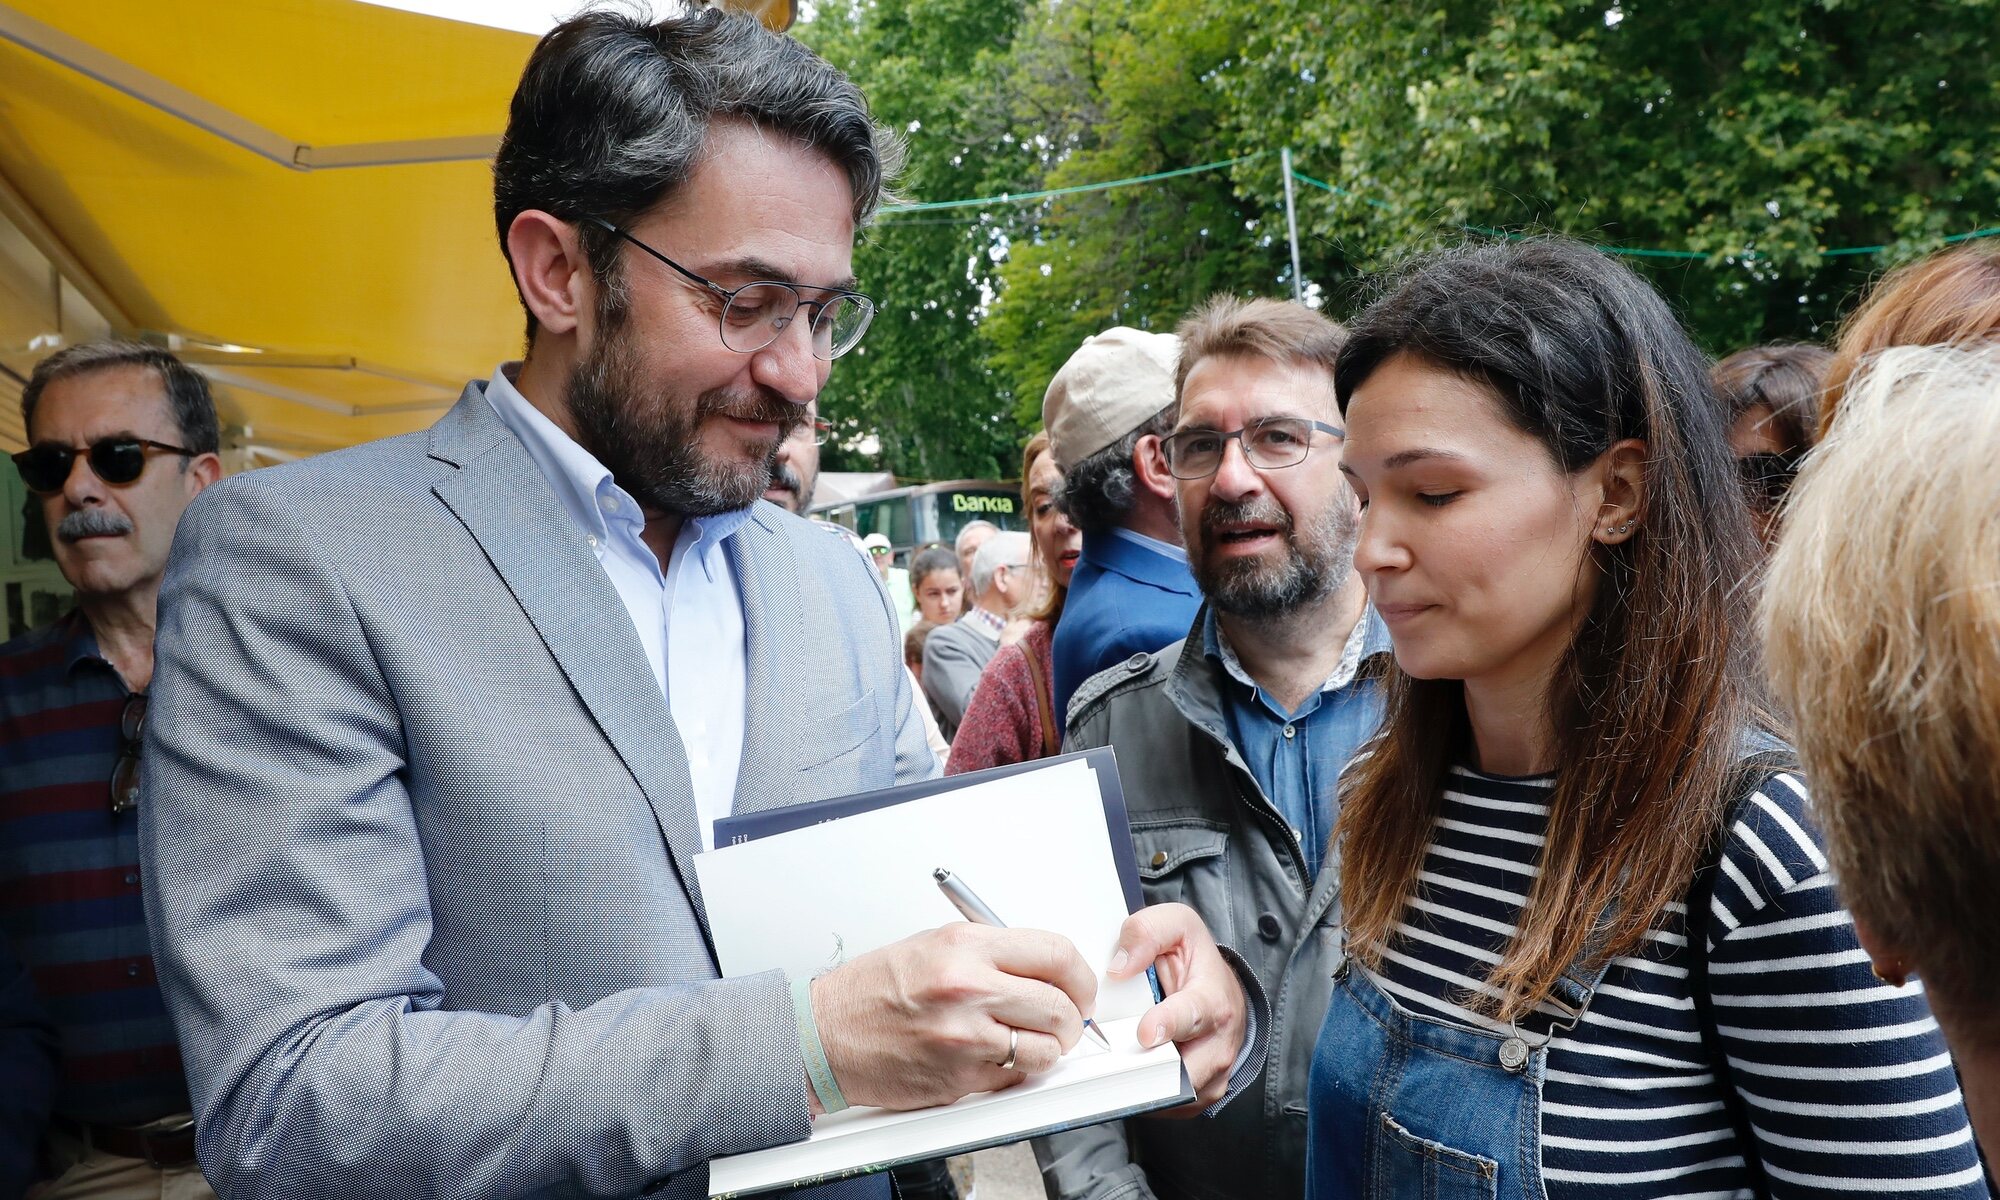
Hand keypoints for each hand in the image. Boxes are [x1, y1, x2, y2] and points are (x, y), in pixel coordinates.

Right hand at [812, 923, 1098, 1110]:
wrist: (824, 1034)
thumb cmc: (873, 990)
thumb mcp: (934, 944)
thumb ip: (992, 953)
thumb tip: (1045, 968)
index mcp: (965, 946)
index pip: (1056, 954)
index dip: (1080, 975)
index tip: (1080, 987)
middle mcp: (968, 988)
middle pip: (1061, 1005)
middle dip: (1072, 1017)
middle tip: (1064, 1020)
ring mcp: (965, 1037)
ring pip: (1046, 1049)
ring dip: (1048, 1050)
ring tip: (1030, 1041)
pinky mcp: (959, 1078)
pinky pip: (1014, 1078)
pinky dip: (1015, 1072)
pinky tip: (996, 1058)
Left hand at [1110, 902, 1246, 1113]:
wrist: (1221, 994)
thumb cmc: (1194, 960)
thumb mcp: (1176, 927)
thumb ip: (1146, 933)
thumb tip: (1118, 967)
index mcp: (1212, 1000)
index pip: (1193, 1015)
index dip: (1168, 1024)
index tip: (1145, 1033)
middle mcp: (1218, 1045)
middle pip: (1179, 1069)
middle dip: (1142, 1065)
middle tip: (1107, 1059)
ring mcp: (1210, 1077)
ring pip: (1169, 1094)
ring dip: (1137, 1082)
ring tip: (1111, 1065)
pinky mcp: (1197, 1097)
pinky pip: (1164, 1106)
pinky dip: (1141, 1094)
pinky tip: (1123, 1074)